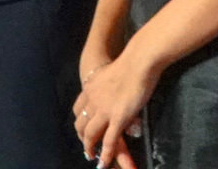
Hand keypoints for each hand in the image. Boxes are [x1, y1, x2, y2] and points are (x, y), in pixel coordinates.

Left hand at [71, 46, 151, 168]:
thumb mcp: (112, 72)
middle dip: (83, 138)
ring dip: (90, 148)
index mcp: (90, 87)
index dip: (80, 121)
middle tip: (87, 147)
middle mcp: (93, 100)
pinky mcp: (118, 117)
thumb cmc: (133, 60)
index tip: (83, 129)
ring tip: (92, 157)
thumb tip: (116, 90)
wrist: (139, 59)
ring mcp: (104, 110)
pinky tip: (105, 162)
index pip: (79, 109)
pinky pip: (109, 141)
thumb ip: (109, 84)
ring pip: (91, 135)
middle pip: (81, 124)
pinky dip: (106, 154)